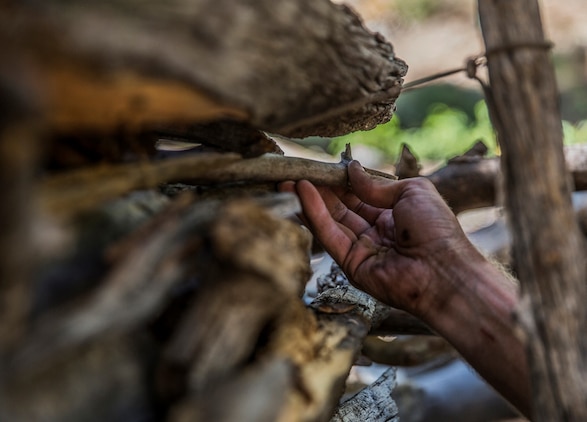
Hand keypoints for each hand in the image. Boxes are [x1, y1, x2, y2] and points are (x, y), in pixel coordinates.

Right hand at [281, 161, 477, 316]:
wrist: (444, 271)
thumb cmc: (436, 229)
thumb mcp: (412, 192)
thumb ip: (376, 185)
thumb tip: (351, 169)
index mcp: (393, 215)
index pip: (358, 195)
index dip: (339, 181)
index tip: (319, 167)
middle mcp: (375, 232)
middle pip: (340, 208)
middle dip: (318, 190)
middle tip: (296, 171)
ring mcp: (362, 250)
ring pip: (330, 221)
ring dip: (309, 200)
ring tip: (289, 180)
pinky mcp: (350, 266)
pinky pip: (330, 235)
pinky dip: (314, 214)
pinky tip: (303, 193)